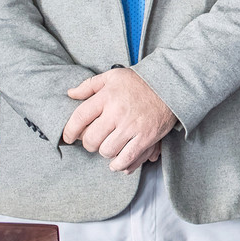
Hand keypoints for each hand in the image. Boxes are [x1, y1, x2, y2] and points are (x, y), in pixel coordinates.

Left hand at [63, 69, 177, 173]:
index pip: (79, 118)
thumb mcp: (113, 76)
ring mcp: (132, 126)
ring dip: (105, 152)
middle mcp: (117, 112)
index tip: (68, 137)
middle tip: (93, 141)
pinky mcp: (146, 137)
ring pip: (106, 151)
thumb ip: (90, 85)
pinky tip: (116, 162)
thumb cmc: (140, 82)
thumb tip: (70, 94)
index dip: (69, 131)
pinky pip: (126, 158)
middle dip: (89, 143)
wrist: (171, 86)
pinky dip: (119, 164)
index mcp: (107, 96)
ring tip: (108, 147)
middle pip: (91, 139)